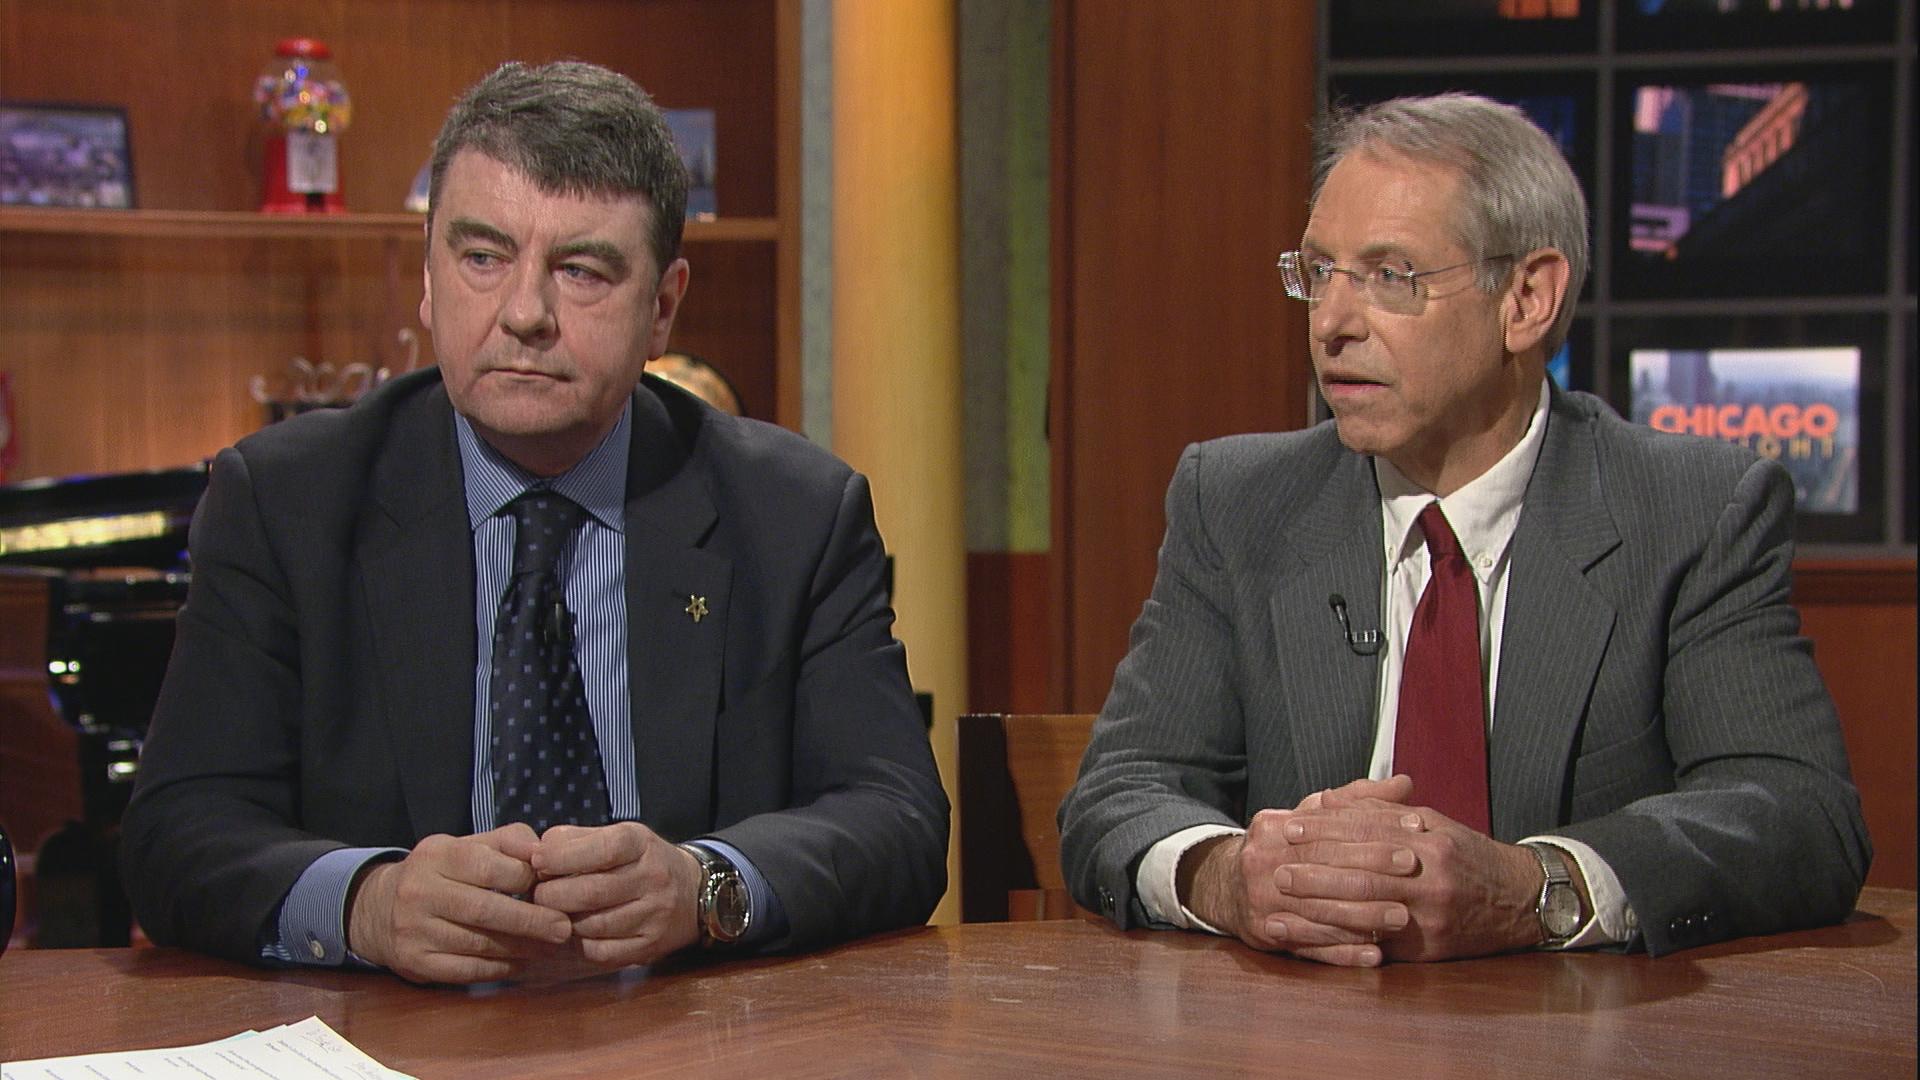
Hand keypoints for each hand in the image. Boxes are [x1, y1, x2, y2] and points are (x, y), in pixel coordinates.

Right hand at [346, 824, 572, 985]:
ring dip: (521, 948)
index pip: (489, 867)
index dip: (526, 880)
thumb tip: (545, 852)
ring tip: (550, 947)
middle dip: (531, 921)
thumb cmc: (442, 873)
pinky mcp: (415, 962)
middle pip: (485, 910)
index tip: (553, 889)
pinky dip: (500, 968)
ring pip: (478, 944)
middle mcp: (420, 891)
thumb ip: (509, 842)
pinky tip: (522, 963)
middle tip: (564, 928)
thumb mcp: (468, 845)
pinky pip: (466, 969)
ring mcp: (414, 930)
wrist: (379, 909)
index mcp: (437, 855)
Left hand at [526, 821, 702, 968]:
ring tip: (554, 912)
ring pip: (592, 925)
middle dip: (552, 894)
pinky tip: (574, 931)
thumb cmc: (640, 860)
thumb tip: (537, 851)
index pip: (601, 850)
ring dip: (562, 921)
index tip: (537, 861)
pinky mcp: (648, 947)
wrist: (693, 892)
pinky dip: (578, 943)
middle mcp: (653, 879)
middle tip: (538, 893)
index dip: (562, 856)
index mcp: (641, 844)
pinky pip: (600, 951)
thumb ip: (575, 839)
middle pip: (591, 892)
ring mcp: (653, 916)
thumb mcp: (617, 836)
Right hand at [1182, 776, 1419, 966]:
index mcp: (1273, 826)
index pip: (1331, 827)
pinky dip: (1343, 952)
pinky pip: (1309, 947)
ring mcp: (1260, 901)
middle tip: (1415, 870)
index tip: (1415, 828)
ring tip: (1404, 918)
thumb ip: (1357, 800)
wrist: (1227, 885)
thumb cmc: (1283, 848)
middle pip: (1324, 868)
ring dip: (1365, 917)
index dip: (1376, 827)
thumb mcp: (1311, 816)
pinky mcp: (1264, 934)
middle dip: (1373, 870)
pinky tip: (1374, 955)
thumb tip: (1405, 783)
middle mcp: (1262, 862)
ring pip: (1319, 911)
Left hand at [1276, 787, 1543, 961]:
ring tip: (1286, 899)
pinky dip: (1343, 939)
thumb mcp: (1430, 822)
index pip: (1366, 831)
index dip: (1325, 829)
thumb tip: (1329, 802)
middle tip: (1278, 865)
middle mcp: (1431, 876)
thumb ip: (1379, 812)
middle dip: (1315, 868)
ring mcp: (1430, 915)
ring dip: (1320, 905)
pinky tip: (1314, 935)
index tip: (1292, 826)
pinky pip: (1379, 943)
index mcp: (1429, 839)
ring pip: (1366, 909)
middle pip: (1361, 871)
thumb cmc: (1466, 856)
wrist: (1520, 901)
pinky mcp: (1429, 949)